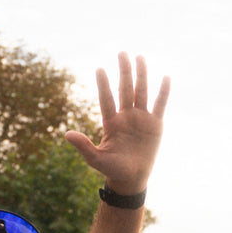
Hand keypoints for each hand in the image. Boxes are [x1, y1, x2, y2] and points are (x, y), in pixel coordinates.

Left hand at [64, 53, 170, 195]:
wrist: (131, 179)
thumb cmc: (112, 170)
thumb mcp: (96, 159)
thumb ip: (83, 146)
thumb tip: (66, 134)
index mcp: (111, 123)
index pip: (107, 99)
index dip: (104, 85)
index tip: (99, 69)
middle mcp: (126, 116)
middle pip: (125, 89)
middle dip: (124, 71)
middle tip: (121, 53)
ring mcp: (141, 118)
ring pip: (141, 92)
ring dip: (141, 75)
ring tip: (140, 57)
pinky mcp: (155, 124)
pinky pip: (160, 104)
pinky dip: (163, 92)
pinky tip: (165, 77)